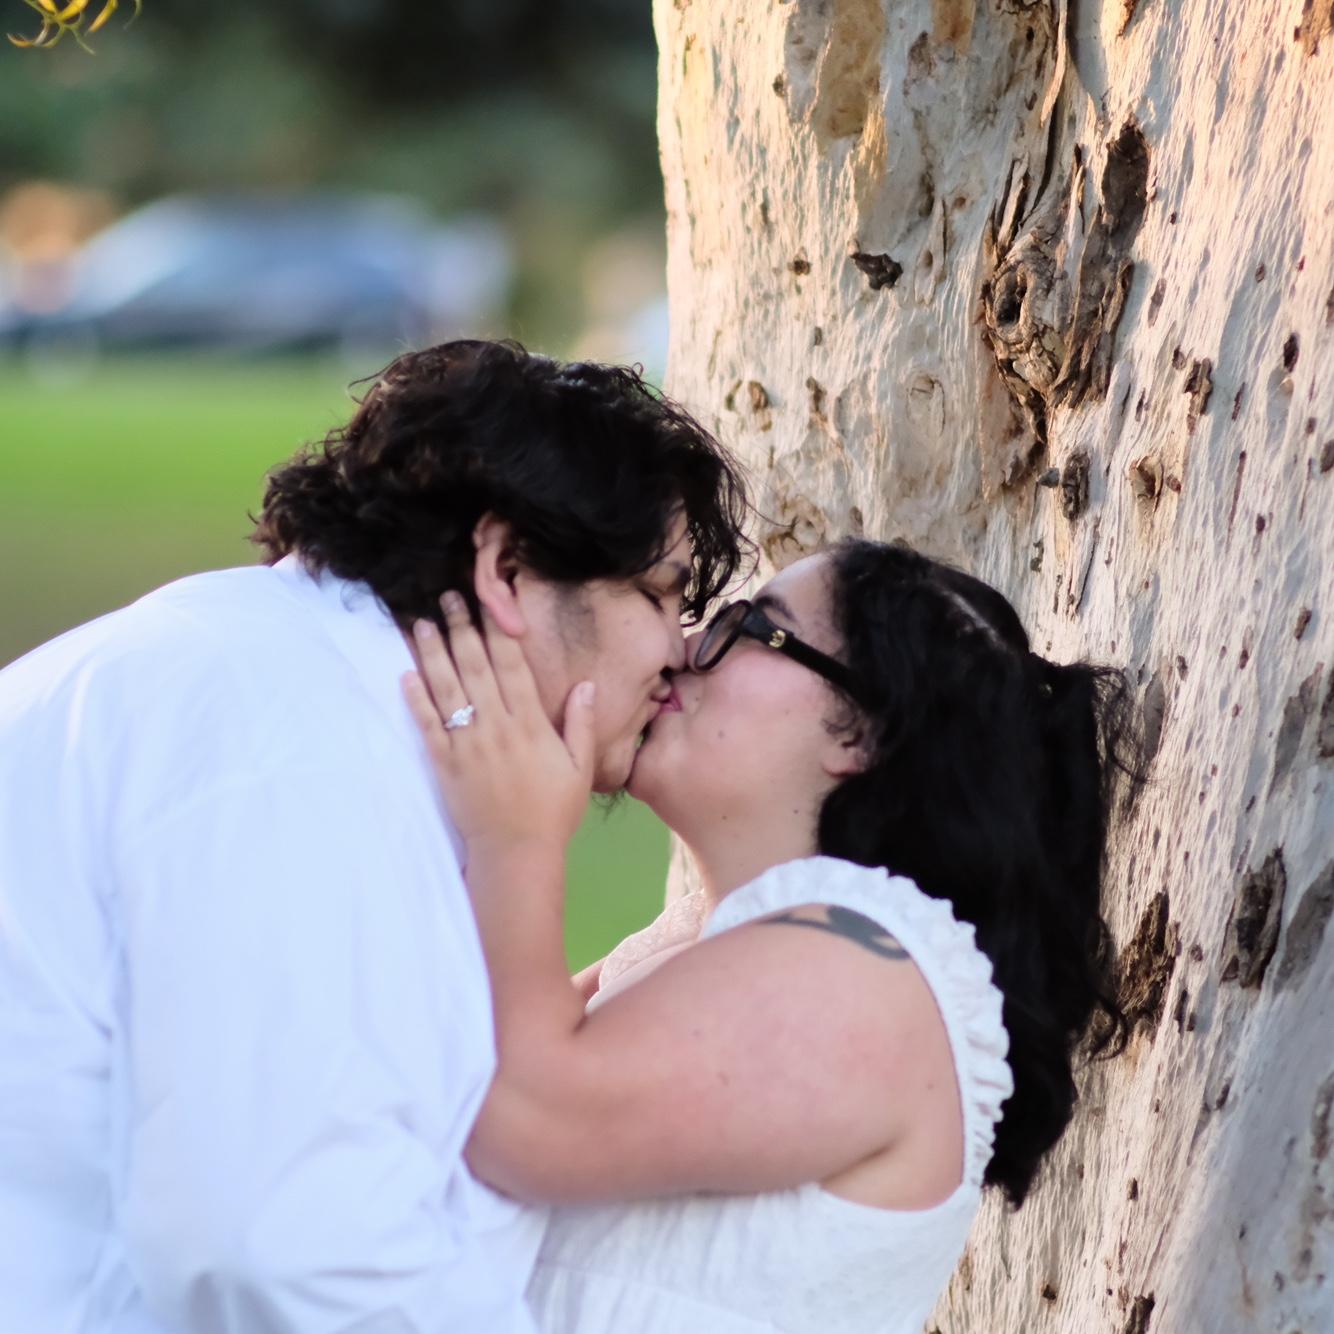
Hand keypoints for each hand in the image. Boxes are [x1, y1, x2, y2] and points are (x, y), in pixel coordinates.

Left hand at [402, 591, 595, 855]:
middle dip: (461, 629)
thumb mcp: (581, 768)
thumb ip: (581, 723)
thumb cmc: (553, 810)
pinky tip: (406, 674)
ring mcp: (468, 744)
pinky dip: (416, 699)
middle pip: (476, 667)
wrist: (516, 852)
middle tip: (447, 597)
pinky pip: (428, 725)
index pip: (512, 666)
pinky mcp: (445, 764)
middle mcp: (497, 726)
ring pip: (447, 689)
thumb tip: (587, 683)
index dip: (498, 631)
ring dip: (433, 654)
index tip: (487, 604)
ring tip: (422, 623)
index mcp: (531, 724)